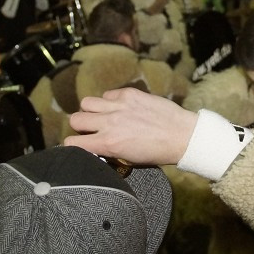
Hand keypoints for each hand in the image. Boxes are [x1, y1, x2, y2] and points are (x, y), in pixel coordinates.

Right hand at [66, 88, 197, 165]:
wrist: (181, 135)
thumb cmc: (157, 153)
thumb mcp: (128, 160)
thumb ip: (108, 150)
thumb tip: (95, 146)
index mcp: (108, 144)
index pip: (72, 142)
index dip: (73, 145)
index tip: (79, 145)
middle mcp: (109, 123)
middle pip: (75, 118)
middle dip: (81, 125)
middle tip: (93, 129)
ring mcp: (118, 106)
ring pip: (87, 102)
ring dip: (92, 110)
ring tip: (103, 115)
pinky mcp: (129, 94)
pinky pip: (107, 94)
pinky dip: (109, 101)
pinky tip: (120, 108)